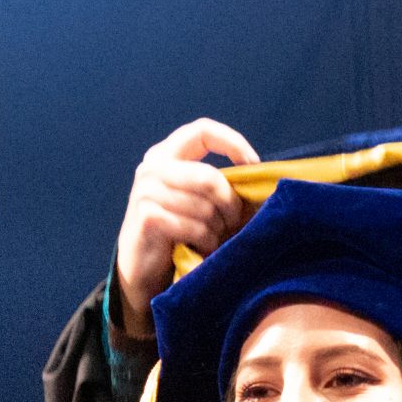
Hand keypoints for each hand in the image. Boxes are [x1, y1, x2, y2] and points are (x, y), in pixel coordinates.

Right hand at [114, 118, 258, 340]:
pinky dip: (205, 241)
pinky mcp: (147, 218)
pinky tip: (201, 249)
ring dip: (217, 229)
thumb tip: (260, 175)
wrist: (141, 270)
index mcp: (165, 155)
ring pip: (204, 206)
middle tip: (234, 223)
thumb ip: (214, 183)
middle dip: (230, 204)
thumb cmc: (177, 232)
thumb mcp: (194, 199)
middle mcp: (152, 168)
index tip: (254, 165)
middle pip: (209, 177)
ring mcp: (146, 192)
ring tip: (213, 239)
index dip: (232, 143)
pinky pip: (194, 227)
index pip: (202, 131)